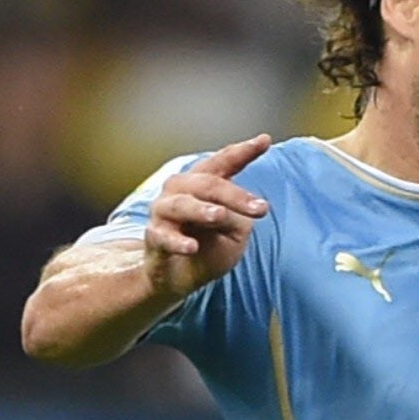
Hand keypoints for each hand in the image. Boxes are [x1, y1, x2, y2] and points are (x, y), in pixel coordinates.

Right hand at [140, 134, 274, 298]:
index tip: (264, 140)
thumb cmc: (208, 246)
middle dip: (234, 195)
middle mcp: (181, 190)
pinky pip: (164, 236)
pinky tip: (192, 247)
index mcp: (204, 183)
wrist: (178, 278)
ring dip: (201, 209)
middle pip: (207, 183)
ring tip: (219, 215)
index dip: (243, 151)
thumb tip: (223, 213)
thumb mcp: (234, 232)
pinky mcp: (154, 237)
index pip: (224, 162)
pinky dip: (177, 241)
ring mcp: (164, 212)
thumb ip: (234, 218)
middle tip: (261, 209)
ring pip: (182, 204)